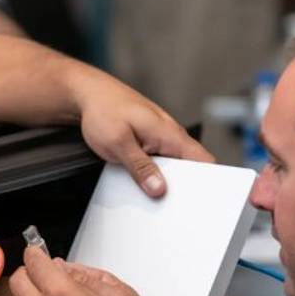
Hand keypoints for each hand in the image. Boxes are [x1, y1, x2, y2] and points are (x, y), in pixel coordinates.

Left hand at [74, 82, 214, 196]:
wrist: (89, 95)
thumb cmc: (103, 110)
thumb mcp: (119, 144)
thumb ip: (140, 168)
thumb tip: (159, 189)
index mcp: (170, 133)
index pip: (204, 160)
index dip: (205, 182)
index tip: (195, 199)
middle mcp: (170, 135)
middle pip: (190, 168)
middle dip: (181, 187)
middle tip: (164, 200)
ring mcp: (161, 138)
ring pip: (173, 167)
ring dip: (164, 181)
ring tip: (148, 190)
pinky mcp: (150, 142)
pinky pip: (159, 162)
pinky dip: (153, 173)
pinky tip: (140, 179)